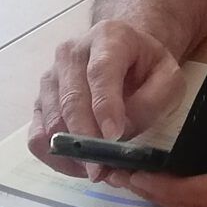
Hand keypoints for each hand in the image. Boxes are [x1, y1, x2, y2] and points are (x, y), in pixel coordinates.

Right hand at [26, 19, 186, 175]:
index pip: (101, 72)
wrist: (128, 55)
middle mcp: (72, 52)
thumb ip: (151, 101)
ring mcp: (51, 76)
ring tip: (95, 169)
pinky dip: (55, 156)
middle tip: (102, 167)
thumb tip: (121, 130)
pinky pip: (37, 134)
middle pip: (71, 99)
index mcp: (108, 37)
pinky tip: (78, 164)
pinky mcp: (41, 100)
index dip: (105, 106)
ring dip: (71, 152)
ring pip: (51, 120)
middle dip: (86, 138)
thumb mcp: (168, 78)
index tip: (113, 136)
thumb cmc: (148, 67)